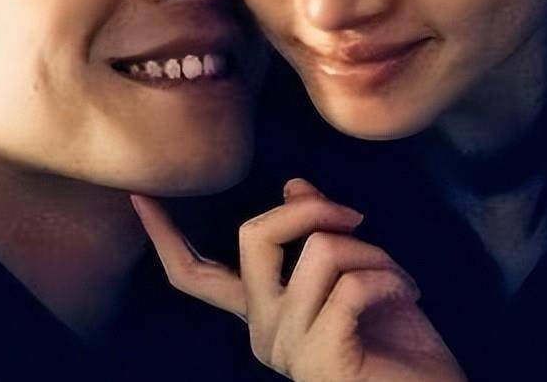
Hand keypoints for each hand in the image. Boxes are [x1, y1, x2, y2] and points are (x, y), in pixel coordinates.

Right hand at [131, 179, 466, 381]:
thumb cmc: (403, 348)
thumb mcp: (359, 275)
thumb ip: (319, 236)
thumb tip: (293, 184)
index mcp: (261, 313)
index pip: (194, 275)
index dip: (164, 236)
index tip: (138, 196)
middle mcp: (262, 332)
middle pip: (254, 235)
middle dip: (312, 208)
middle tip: (357, 219)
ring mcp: (287, 349)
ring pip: (318, 252)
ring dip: (373, 252)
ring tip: (399, 277)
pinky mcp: (321, 360)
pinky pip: (350, 286)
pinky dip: (390, 278)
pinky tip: (408, 294)